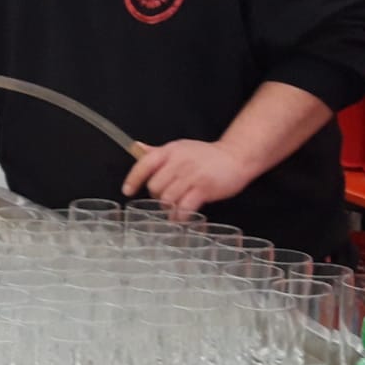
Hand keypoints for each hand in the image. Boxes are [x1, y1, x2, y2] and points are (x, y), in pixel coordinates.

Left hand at [122, 139, 257, 217]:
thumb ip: (158, 151)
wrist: (236, 157)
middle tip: (165, 199)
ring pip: (168, 198)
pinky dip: (180, 215)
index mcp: (170, 151)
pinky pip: (184, 207)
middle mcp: (179, 162)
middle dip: (157, 197)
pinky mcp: (204, 188)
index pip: (144, 164)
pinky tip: (182, 217)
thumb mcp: (181, 148)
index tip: (127, 191)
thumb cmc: (206, 155)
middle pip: (155, 186)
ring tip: (175, 210)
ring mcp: (191, 175)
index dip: (133, 179)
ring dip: (169, 208)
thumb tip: (136, 147)